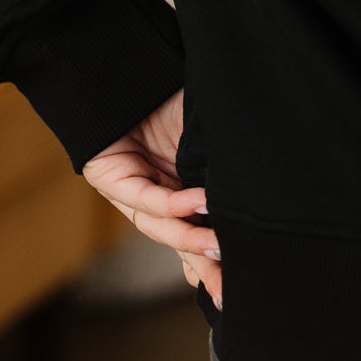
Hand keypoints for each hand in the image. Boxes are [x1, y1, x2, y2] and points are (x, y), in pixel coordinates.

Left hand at [81, 85, 221, 309]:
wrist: (136, 68)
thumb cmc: (175, 94)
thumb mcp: (208, 141)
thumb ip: (220, 173)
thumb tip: (252, 203)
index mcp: (181, 189)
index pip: (197, 233)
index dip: (213, 261)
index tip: (235, 286)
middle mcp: (157, 196)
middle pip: (181, 241)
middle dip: (205, 268)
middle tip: (228, 292)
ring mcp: (132, 191)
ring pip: (161, 228)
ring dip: (191, 240)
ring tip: (220, 249)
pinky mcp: (109, 178)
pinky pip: (146, 198)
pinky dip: (173, 203)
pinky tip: (197, 204)